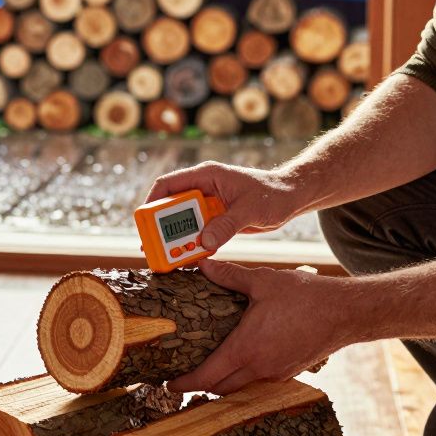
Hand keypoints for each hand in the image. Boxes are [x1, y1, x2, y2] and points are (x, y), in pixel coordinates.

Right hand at [146, 161, 305, 253]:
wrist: (291, 198)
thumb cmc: (273, 194)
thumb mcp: (250, 210)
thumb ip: (227, 225)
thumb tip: (204, 242)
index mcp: (206, 176)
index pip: (168, 185)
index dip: (152, 202)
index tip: (144, 222)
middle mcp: (202, 189)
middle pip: (171, 206)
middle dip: (161, 227)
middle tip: (152, 246)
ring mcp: (208, 205)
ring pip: (183, 222)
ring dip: (176, 239)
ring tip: (168, 258)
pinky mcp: (215, 219)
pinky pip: (197, 233)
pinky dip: (191, 245)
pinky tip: (187, 259)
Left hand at [166, 260, 359, 394]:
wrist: (345, 312)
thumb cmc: (305, 296)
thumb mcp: (263, 281)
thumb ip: (229, 276)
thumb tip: (203, 264)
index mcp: (247, 348)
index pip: (208, 376)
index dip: (185, 383)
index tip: (169, 383)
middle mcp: (260, 367)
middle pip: (221, 389)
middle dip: (199, 386)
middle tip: (182, 377)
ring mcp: (276, 373)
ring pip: (240, 388)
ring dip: (222, 384)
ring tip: (207, 370)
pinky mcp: (289, 372)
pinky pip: (258, 383)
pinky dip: (242, 379)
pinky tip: (239, 362)